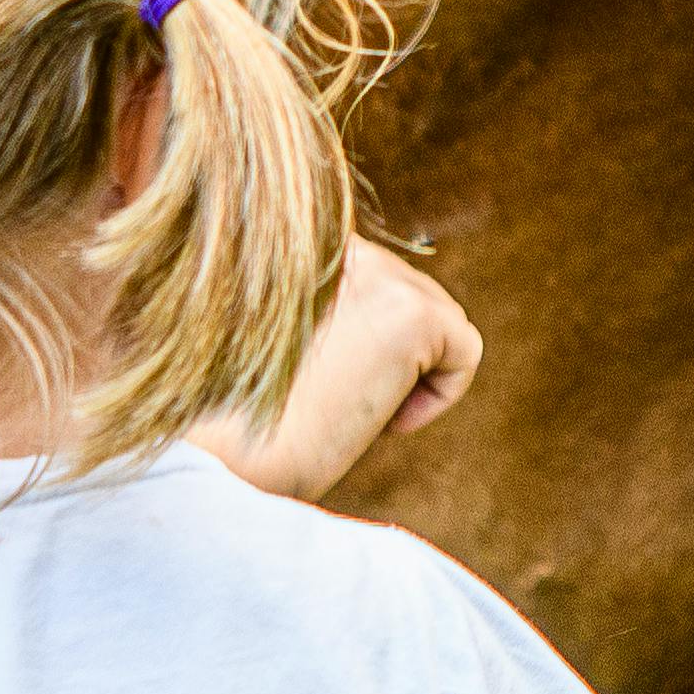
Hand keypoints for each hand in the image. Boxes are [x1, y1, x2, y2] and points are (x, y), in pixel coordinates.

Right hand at [199, 235, 480, 499]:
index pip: (378, 278)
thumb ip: (336, 302)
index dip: (366, 339)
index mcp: (306, 236)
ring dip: (409, 376)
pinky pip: (465, 351)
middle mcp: (344, 241)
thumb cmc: (245, 414)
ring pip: (441, 322)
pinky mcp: (412, 312)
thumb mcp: (288, 336)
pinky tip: (384, 419)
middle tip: (335, 400)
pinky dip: (439, 396)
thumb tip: (400, 309)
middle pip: (414, 296)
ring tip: (350, 404)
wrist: (228, 457)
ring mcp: (381, 272)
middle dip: (391, 356)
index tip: (325, 381)